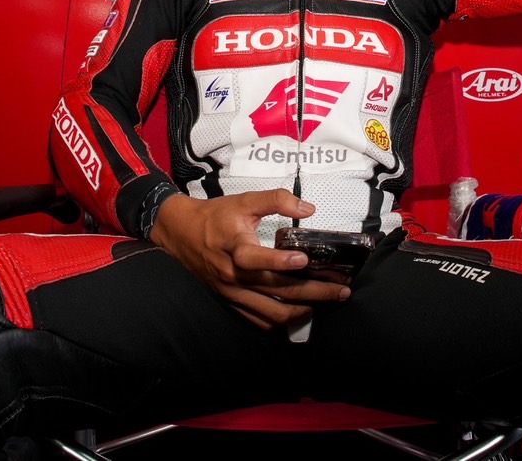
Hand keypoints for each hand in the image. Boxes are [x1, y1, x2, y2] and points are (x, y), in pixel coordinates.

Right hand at [150, 190, 351, 329]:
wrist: (180, 234)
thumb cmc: (216, 216)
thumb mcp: (244, 201)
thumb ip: (276, 200)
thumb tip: (308, 208)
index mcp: (234, 248)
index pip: (255, 259)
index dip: (279, 261)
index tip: (303, 259)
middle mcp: (233, 275)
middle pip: (276, 290)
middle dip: (313, 292)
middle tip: (341, 290)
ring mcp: (233, 293)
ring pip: (272, 313)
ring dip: (303, 310)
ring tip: (327, 302)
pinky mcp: (231, 303)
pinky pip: (260, 321)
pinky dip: (282, 321)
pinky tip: (301, 312)